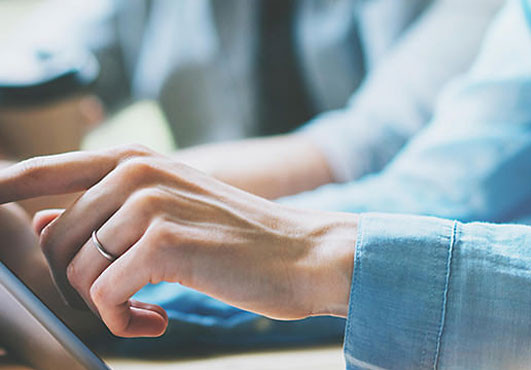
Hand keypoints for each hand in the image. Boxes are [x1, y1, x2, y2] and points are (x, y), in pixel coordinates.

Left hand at [0, 145, 357, 337]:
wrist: (302, 253)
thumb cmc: (240, 239)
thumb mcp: (170, 210)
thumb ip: (108, 212)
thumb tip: (42, 225)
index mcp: (137, 159)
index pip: (45, 170)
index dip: (4, 190)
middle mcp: (138, 171)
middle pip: (55, 239)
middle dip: (75, 283)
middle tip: (117, 302)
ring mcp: (150, 202)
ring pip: (75, 269)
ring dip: (101, 304)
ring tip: (141, 310)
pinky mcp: (164, 242)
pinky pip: (103, 293)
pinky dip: (119, 318)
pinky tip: (154, 319)